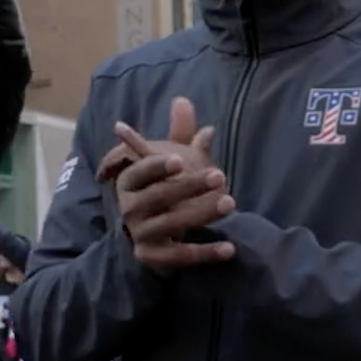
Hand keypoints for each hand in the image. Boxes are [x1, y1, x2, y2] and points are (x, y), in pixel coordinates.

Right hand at [112, 98, 234, 272]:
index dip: (157, 166)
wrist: (144, 238)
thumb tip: (184, 101)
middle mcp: (129, 209)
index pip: (140, 172)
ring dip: (201, 214)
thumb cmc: (160, 192)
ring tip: (231, 203)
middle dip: (189, 186)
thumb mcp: (167, 164)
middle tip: (220, 175)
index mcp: (129, 182)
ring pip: (171, 224)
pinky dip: (205, 253)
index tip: (179, 160)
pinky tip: (229, 248)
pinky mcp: (154, 258)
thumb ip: (177, 136)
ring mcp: (141, 235)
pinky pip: (180, 256)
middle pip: (158, 197)